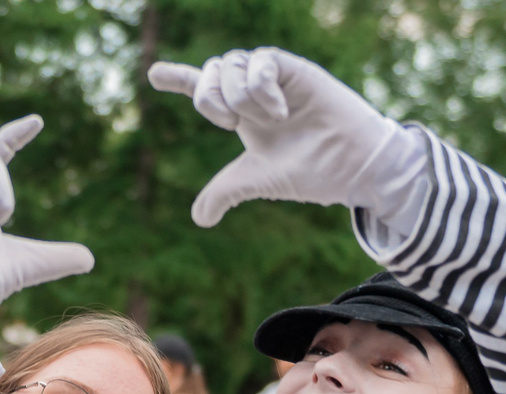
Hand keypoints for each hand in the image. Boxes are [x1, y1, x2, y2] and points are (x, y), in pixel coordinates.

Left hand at [148, 47, 417, 228]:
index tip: (153, 74)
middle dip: (207, 96)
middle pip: (211, 70)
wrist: (352, 167)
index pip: (204, 89)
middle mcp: (254, 92)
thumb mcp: (257, 181)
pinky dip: (261, 89)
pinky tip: (281, 111)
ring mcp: (274, 78)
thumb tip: (198, 219)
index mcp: (242, 115)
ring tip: (272, 120)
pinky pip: (260, 62)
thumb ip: (224, 192)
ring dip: (241, 97)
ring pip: (230, 64)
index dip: (178, 77)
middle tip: (228, 124)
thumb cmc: (310, 172)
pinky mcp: (294, 69)